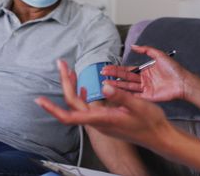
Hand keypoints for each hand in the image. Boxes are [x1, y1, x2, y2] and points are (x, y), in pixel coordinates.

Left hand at [35, 60, 172, 147]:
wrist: (159, 136)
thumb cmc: (150, 123)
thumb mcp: (138, 106)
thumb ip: (120, 96)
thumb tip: (103, 86)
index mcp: (102, 119)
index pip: (70, 116)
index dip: (53, 109)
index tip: (39, 100)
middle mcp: (98, 121)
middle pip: (73, 104)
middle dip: (64, 83)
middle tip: (61, 64)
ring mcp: (101, 121)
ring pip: (79, 105)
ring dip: (72, 87)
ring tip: (68, 70)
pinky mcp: (106, 119)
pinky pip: (88, 107)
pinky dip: (82, 94)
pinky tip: (84, 86)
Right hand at [101, 45, 189, 102]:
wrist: (183, 81)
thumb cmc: (173, 68)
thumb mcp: (159, 55)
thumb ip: (146, 50)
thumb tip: (133, 46)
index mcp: (144, 71)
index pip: (127, 70)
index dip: (117, 69)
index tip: (106, 68)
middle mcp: (143, 80)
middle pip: (125, 78)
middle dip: (114, 76)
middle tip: (102, 75)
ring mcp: (145, 90)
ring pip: (128, 88)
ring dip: (117, 86)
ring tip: (105, 84)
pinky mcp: (148, 97)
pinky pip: (136, 97)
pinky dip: (127, 96)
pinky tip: (117, 94)